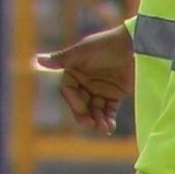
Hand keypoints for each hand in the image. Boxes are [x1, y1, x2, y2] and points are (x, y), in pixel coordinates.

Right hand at [37, 21, 136, 135]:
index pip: (68, 90)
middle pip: (81, 103)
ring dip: (97, 119)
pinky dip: (108, 119)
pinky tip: (109, 127)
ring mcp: (100, 89)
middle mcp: (84, 81)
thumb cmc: (107, 45)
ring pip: (95, 109)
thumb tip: (37, 60)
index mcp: (74, 71)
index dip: (73, 101)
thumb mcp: (84, 52)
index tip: (82, 109)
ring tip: (103, 128)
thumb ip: (62, 59)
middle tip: (89, 125)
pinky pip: (109, 110)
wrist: (136, 45)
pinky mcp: (115, 94)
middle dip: (84, 115)